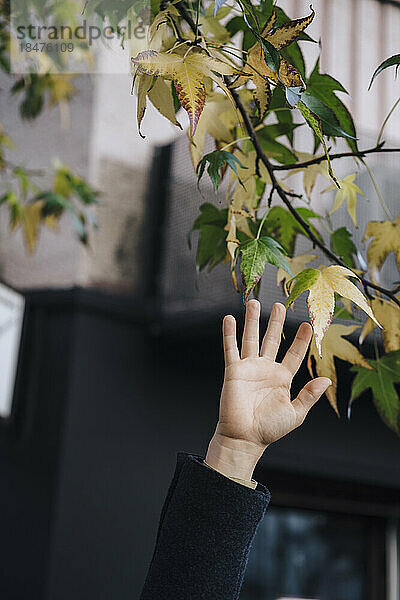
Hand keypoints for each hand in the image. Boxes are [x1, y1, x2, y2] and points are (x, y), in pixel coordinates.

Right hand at [205, 300, 331, 480]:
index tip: (308, 324)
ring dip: (252, 321)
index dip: (300, 340)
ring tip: (253, 303)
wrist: (244, 438)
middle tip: (280, 305)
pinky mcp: (234, 371)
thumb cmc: (269, 429)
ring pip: (251, 339)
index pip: (294, 354)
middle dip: (275, 322)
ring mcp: (249, 368)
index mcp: (282, 378)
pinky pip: (231, 349)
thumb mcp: (296, 414)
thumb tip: (326, 380)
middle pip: (272, 340)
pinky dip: (229, 334)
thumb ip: (309, 396)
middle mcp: (266, 369)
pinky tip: (229, 319)